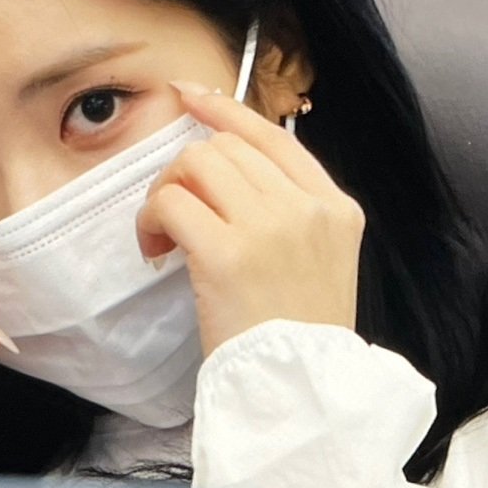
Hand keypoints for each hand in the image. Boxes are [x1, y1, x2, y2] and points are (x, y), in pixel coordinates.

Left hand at [135, 87, 365, 358]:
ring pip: (196, 164)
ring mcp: (269, 227)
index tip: (189, 97)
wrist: (299, 390)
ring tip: (163, 235)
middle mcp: (306, 208)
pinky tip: (156, 249)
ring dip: (166, 191)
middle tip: (172, 213)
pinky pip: (172, 201)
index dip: (225, 110)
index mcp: (336, 206)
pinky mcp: (227, 254)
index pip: (274, 135)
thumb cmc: (298, 335)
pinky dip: (152, 219)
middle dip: (186, 169)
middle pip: (226, 148)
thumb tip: (225, 164)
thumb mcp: (321, 261)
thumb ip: (291, 211)